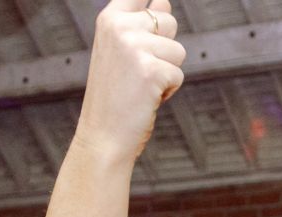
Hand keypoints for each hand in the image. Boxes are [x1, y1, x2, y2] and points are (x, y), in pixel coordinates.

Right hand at [73, 0, 185, 169]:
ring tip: (141, 86)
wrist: (103, 137)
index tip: (158, 6)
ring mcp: (134, 47)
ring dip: (167, 71)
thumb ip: (140, 25)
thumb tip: (164, 2)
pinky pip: (178, 75)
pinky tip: (146, 99)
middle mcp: (120, 27)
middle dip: (164, 48)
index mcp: (109, 18)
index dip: (157, 5)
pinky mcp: (151, 70)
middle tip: (139, 71)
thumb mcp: (120, 51)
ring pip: (178, 50)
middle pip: (168, 21)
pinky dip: (168, 91)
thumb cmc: (114, 96)